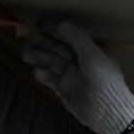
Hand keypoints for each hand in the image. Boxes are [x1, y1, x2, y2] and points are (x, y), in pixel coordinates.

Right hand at [21, 19, 133, 133]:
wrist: (107, 111)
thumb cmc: (104, 80)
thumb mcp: (93, 54)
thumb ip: (77, 38)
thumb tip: (60, 23)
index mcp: (88, 50)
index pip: (68, 35)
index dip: (54, 28)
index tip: (39, 22)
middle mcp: (78, 61)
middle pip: (56, 49)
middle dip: (41, 43)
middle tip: (26, 41)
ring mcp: (70, 76)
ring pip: (50, 62)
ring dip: (38, 57)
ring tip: (25, 54)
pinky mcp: (63, 90)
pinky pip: (49, 79)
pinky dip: (42, 74)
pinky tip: (37, 71)